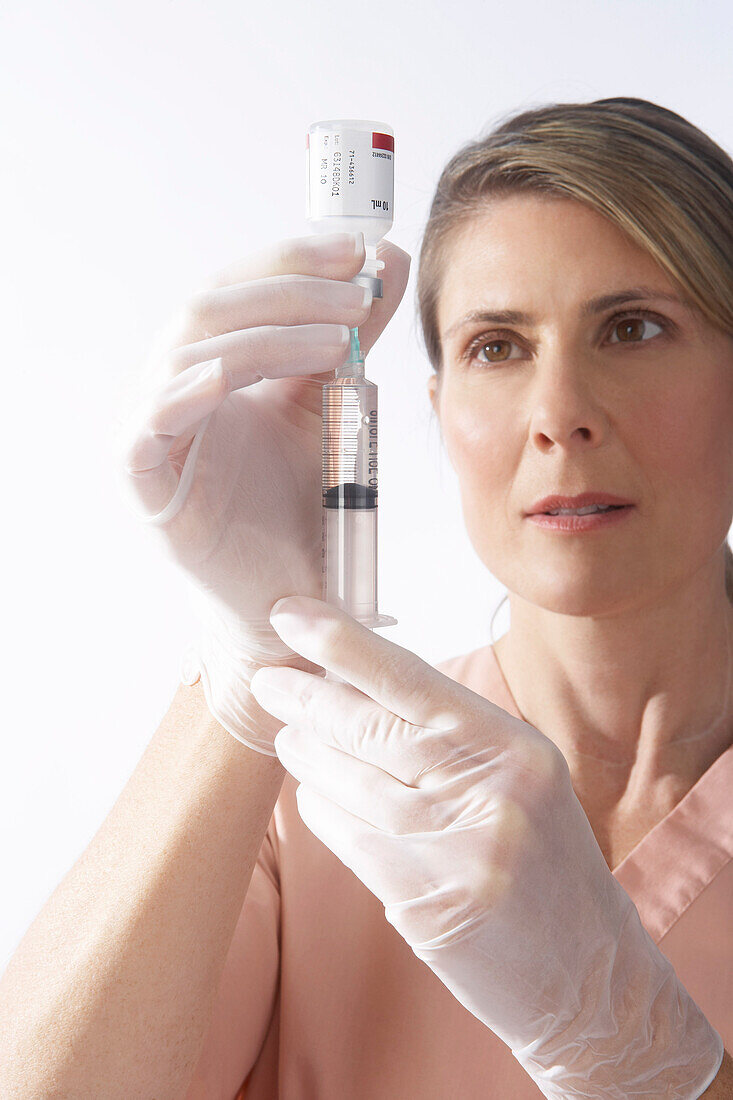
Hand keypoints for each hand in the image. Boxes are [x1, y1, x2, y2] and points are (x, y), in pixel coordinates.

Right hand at [114, 234, 409, 753]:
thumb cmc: (298, 507)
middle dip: (286, 288)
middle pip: (209, 307)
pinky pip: (151, 424)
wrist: (286, 597)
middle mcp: (170, 387)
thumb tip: (383, 259)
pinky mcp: (141, 484)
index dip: (290, 259)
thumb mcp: (331, 406)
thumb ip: (348, 336)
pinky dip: (187, 391)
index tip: (357, 250)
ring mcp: (149, 433)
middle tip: (355, 290)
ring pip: (189, 352)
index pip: (237, 288)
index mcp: (208, 364)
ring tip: (338, 340)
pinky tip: (228, 374)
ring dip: (266, 334)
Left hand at [250, 596, 723, 1097]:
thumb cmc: (545, 863)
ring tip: (284, 731)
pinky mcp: (430, 903)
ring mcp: (460, 851)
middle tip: (268, 678)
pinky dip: (321, 809)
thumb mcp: (522, 780)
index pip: (413, 679)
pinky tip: (308, 793)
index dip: (344, 643)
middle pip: (374, 728)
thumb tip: (357, 683)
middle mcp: (492, 792)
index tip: (292, 616)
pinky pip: (351, 838)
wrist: (590, 973)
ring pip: (353, 782)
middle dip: (309, 696)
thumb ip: (451, 736)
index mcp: (517, 749)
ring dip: (307, 752)